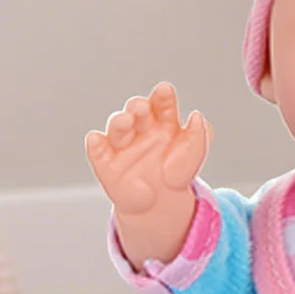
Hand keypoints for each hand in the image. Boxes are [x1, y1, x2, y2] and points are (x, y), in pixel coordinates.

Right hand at [86, 81, 211, 216]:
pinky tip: (96, 139)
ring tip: (126, 120)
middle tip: (143, 108)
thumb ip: (200, 135)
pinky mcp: (106, 162)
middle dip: (138, 106)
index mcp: (163, 122)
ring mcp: (122, 144)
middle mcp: (140, 129)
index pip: (162, 104)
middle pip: (137, 111)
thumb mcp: (194, 154)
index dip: (163, 97)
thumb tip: (196, 116)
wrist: (162, 202)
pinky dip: (95, 144)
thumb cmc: (176, 173)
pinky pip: (97, 151)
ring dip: (119, 121)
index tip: (165, 91)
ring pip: (117, 127)